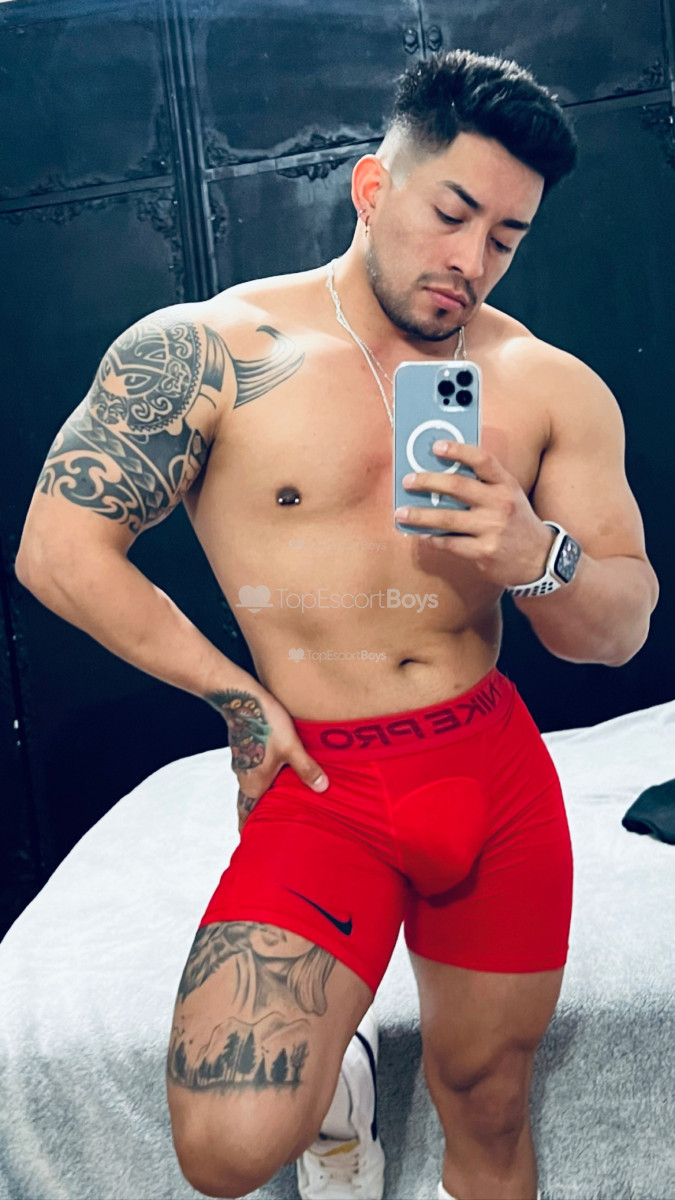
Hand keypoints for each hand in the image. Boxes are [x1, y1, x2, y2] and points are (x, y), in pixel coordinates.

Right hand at [207, 681, 328, 834]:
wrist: (240, 698)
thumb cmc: (264, 724)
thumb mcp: (291, 748)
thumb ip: (307, 769)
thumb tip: (323, 789)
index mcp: (254, 784)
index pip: (247, 817)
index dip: (250, 832)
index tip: (256, 845)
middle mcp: (245, 777)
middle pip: (251, 804)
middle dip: (262, 816)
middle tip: (277, 826)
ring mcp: (244, 763)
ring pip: (254, 786)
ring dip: (266, 795)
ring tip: (284, 801)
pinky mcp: (247, 750)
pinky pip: (256, 771)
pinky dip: (266, 778)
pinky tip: (281, 773)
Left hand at [395, 440, 555, 588]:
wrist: (539, 558)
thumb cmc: (516, 522)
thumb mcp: (509, 496)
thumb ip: (484, 483)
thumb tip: (443, 473)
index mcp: (506, 485)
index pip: (482, 460)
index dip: (458, 450)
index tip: (436, 446)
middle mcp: (500, 504)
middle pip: (457, 486)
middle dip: (427, 481)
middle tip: (408, 481)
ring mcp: (492, 529)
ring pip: (447, 518)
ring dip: (420, 515)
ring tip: (401, 513)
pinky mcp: (484, 552)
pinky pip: (450, 543)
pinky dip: (433, 538)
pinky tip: (422, 535)